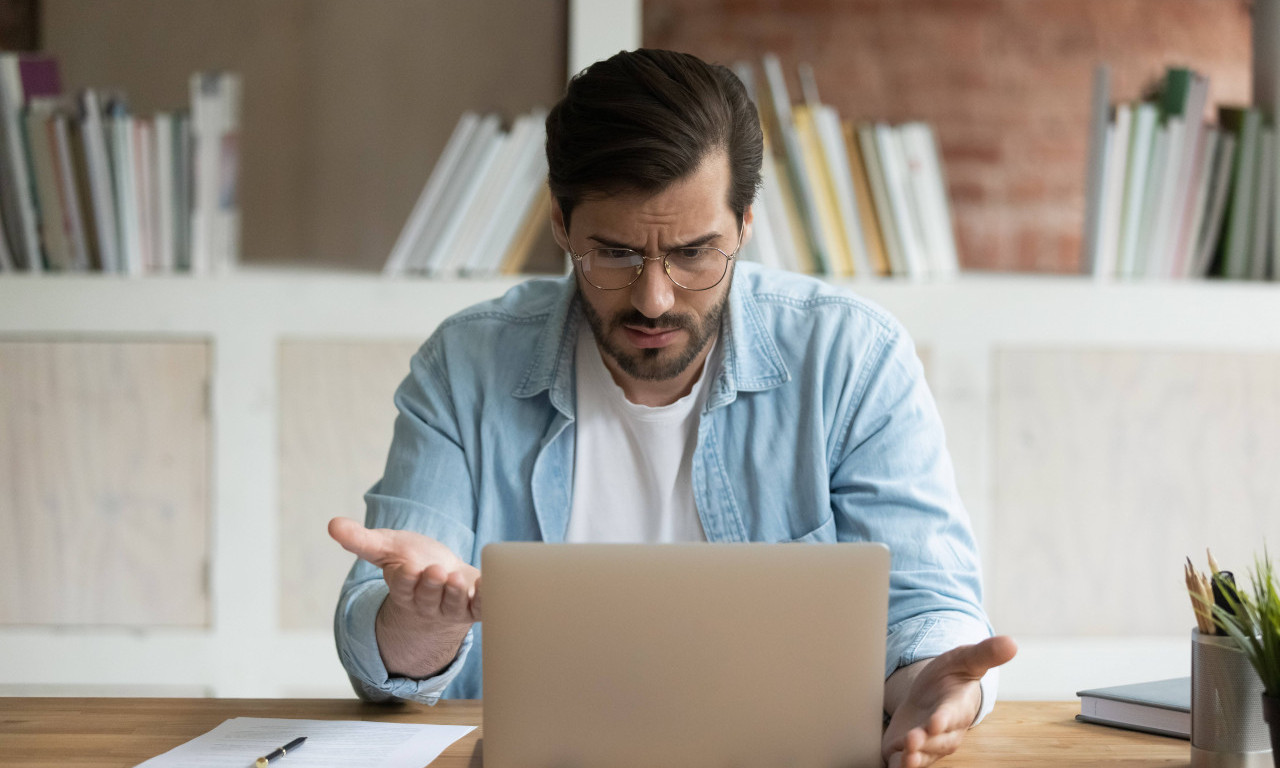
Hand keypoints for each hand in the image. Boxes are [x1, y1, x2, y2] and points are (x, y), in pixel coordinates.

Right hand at [328, 517, 481, 677]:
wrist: (445, 579)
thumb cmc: (413, 561)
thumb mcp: (386, 549)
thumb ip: (361, 540)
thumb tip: (332, 525)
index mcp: (405, 589)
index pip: (402, 587)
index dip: (405, 579)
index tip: (406, 567)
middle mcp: (428, 604)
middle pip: (429, 598)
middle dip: (431, 586)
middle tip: (435, 571)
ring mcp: (453, 608)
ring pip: (454, 605)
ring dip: (457, 594)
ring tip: (457, 580)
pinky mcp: (476, 607)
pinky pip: (482, 608)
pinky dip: (487, 600)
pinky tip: (490, 588)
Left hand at [881, 635, 1017, 767]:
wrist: (933, 693)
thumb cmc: (951, 677)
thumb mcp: (965, 660)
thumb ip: (984, 653)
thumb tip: (1012, 642)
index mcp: (957, 707)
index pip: (953, 715)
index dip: (945, 719)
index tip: (936, 722)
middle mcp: (945, 731)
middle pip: (937, 741)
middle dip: (925, 742)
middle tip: (912, 740)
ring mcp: (928, 744)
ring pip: (923, 756)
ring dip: (913, 758)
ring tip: (904, 756)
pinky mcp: (910, 750)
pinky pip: (905, 763)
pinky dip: (899, 765)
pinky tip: (894, 764)